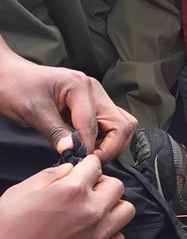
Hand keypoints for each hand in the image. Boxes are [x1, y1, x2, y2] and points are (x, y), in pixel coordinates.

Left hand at [0, 46, 136, 161]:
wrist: (10, 75)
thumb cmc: (17, 88)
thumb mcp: (33, 111)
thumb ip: (55, 132)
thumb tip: (73, 152)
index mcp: (80, 86)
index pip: (93, 124)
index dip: (88, 148)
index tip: (78, 163)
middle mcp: (95, 90)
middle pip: (122, 123)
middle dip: (111, 147)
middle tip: (90, 162)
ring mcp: (98, 96)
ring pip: (123, 123)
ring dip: (113, 143)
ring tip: (91, 155)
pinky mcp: (95, 103)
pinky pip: (112, 123)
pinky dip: (107, 138)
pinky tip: (90, 146)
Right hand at [0, 155, 134, 238]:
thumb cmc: (4, 232)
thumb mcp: (22, 191)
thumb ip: (52, 175)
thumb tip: (71, 169)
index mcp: (73, 190)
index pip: (96, 165)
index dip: (87, 168)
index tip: (83, 174)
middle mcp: (91, 210)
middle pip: (117, 186)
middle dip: (102, 185)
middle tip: (88, 193)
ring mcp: (98, 236)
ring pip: (126, 210)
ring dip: (112, 208)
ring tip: (94, 213)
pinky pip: (119, 238)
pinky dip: (110, 234)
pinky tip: (92, 235)